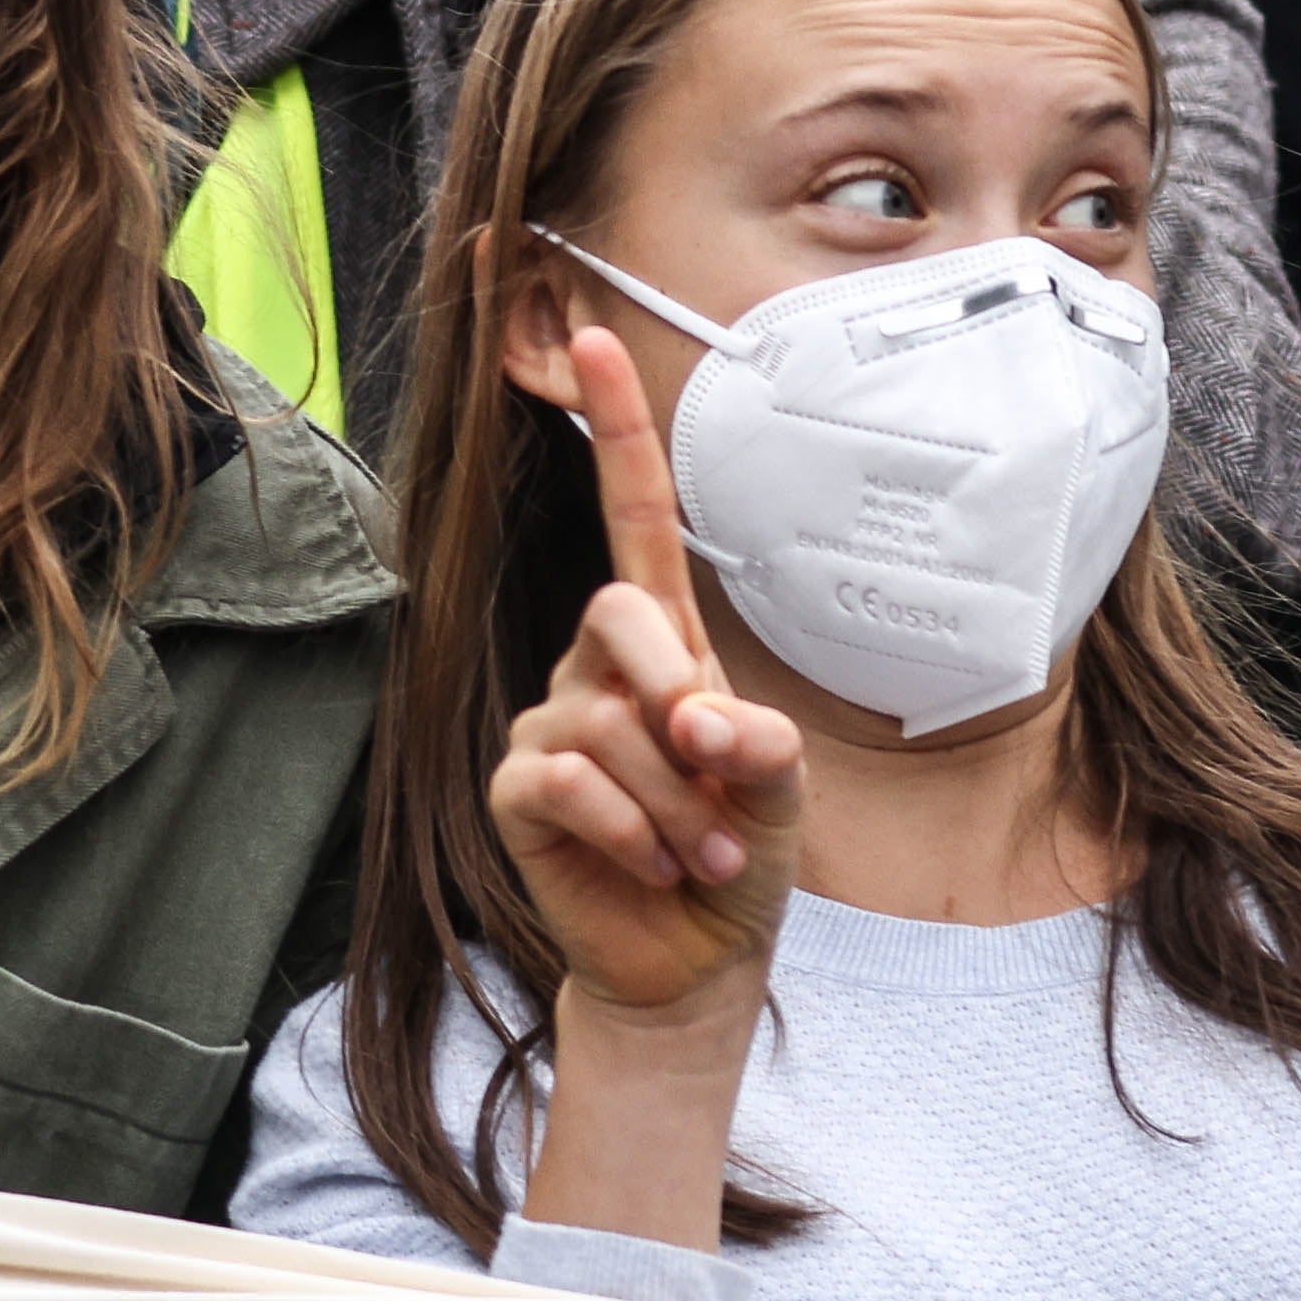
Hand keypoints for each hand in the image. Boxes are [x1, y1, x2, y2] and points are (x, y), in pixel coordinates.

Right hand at [494, 327, 806, 1023]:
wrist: (695, 959)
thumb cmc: (738, 852)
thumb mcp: (781, 790)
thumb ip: (757, 743)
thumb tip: (694, 721)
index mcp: (665, 643)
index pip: (634, 518)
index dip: (613, 432)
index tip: (596, 340)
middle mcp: (597, 667)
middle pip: (619, 616)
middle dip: (678, 697)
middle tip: (721, 780)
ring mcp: (550, 723)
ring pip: (606, 723)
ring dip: (677, 803)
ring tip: (704, 851)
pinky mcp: (518, 789)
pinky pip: (566, 780)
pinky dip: (630, 831)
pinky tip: (655, 866)